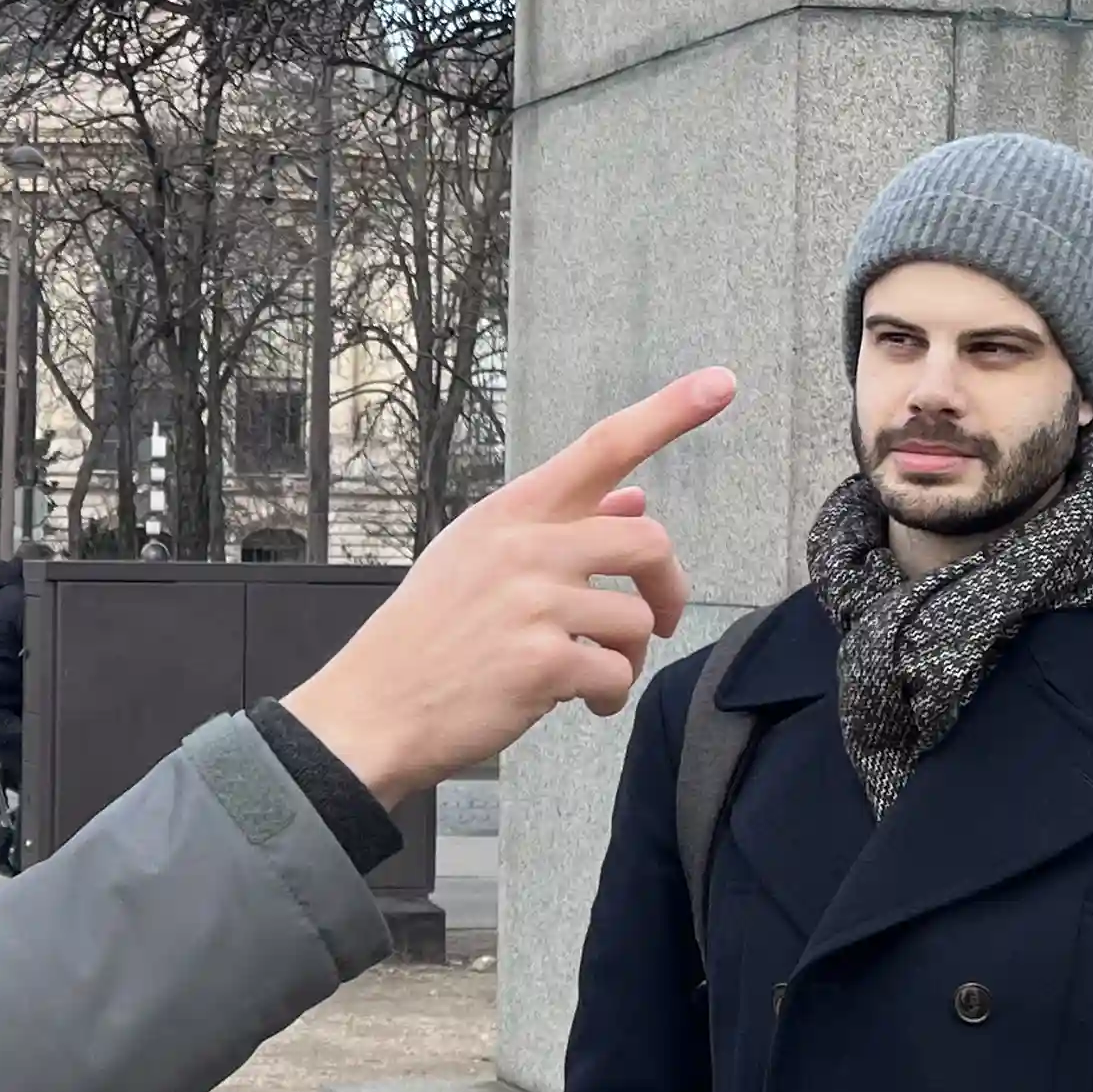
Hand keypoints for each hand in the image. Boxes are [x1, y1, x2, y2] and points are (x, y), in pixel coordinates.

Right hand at [282, 368, 735, 804]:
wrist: (371, 709)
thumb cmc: (426, 636)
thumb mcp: (477, 561)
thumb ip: (558, 529)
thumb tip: (636, 498)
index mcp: (509, 513)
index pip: (601, 448)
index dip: (668, 413)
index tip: (720, 382)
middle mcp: (523, 545)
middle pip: (647, 539)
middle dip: (667, 586)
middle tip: (657, 620)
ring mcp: (532, 602)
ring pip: (636, 618)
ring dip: (627, 655)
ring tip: (590, 674)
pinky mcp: (542, 661)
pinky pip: (615, 672)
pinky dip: (607, 695)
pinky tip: (577, 704)